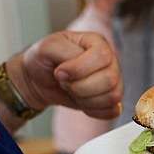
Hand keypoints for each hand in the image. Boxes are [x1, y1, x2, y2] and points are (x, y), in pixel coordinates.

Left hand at [5, 31, 122, 118]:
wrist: (40, 79)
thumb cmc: (45, 59)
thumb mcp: (47, 47)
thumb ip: (64, 52)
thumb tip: (74, 70)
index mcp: (98, 43)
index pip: (101, 56)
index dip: (79, 68)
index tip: (59, 71)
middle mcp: (110, 61)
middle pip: (109, 79)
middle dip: (80, 86)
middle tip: (65, 82)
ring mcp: (114, 81)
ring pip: (112, 96)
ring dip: (85, 99)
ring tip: (72, 91)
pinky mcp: (111, 99)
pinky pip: (112, 111)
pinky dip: (93, 110)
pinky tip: (81, 101)